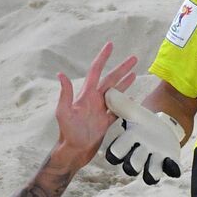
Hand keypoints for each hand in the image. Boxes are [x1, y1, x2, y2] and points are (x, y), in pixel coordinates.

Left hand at [56, 42, 137, 164]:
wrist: (74, 151)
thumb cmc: (68, 133)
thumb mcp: (64, 112)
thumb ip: (65, 94)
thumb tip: (61, 74)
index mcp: (86, 95)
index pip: (96, 71)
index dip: (103, 58)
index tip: (110, 45)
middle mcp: (95, 100)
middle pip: (111, 80)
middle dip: (122, 68)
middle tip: (134, 58)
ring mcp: (101, 110)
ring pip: (116, 92)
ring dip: (125, 82)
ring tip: (135, 73)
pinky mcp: (105, 121)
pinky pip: (118, 109)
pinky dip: (126, 103)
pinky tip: (133, 98)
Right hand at [102, 88, 184, 184]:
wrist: (165, 125)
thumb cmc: (144, 121)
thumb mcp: (134, 112)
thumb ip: (121, 105)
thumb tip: (109, 92)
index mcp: (127, 144)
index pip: (115, 154)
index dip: (116, 152)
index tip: (125, 140)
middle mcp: (138, 157)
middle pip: (131, 167)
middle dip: (134, 161)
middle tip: (142, 148)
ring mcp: (154, 161)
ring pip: (149, 175)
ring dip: (152, 171)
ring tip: (157, 157)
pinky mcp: (169, 163)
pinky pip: (170, 172)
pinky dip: (172, 169)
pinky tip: (172, 161)